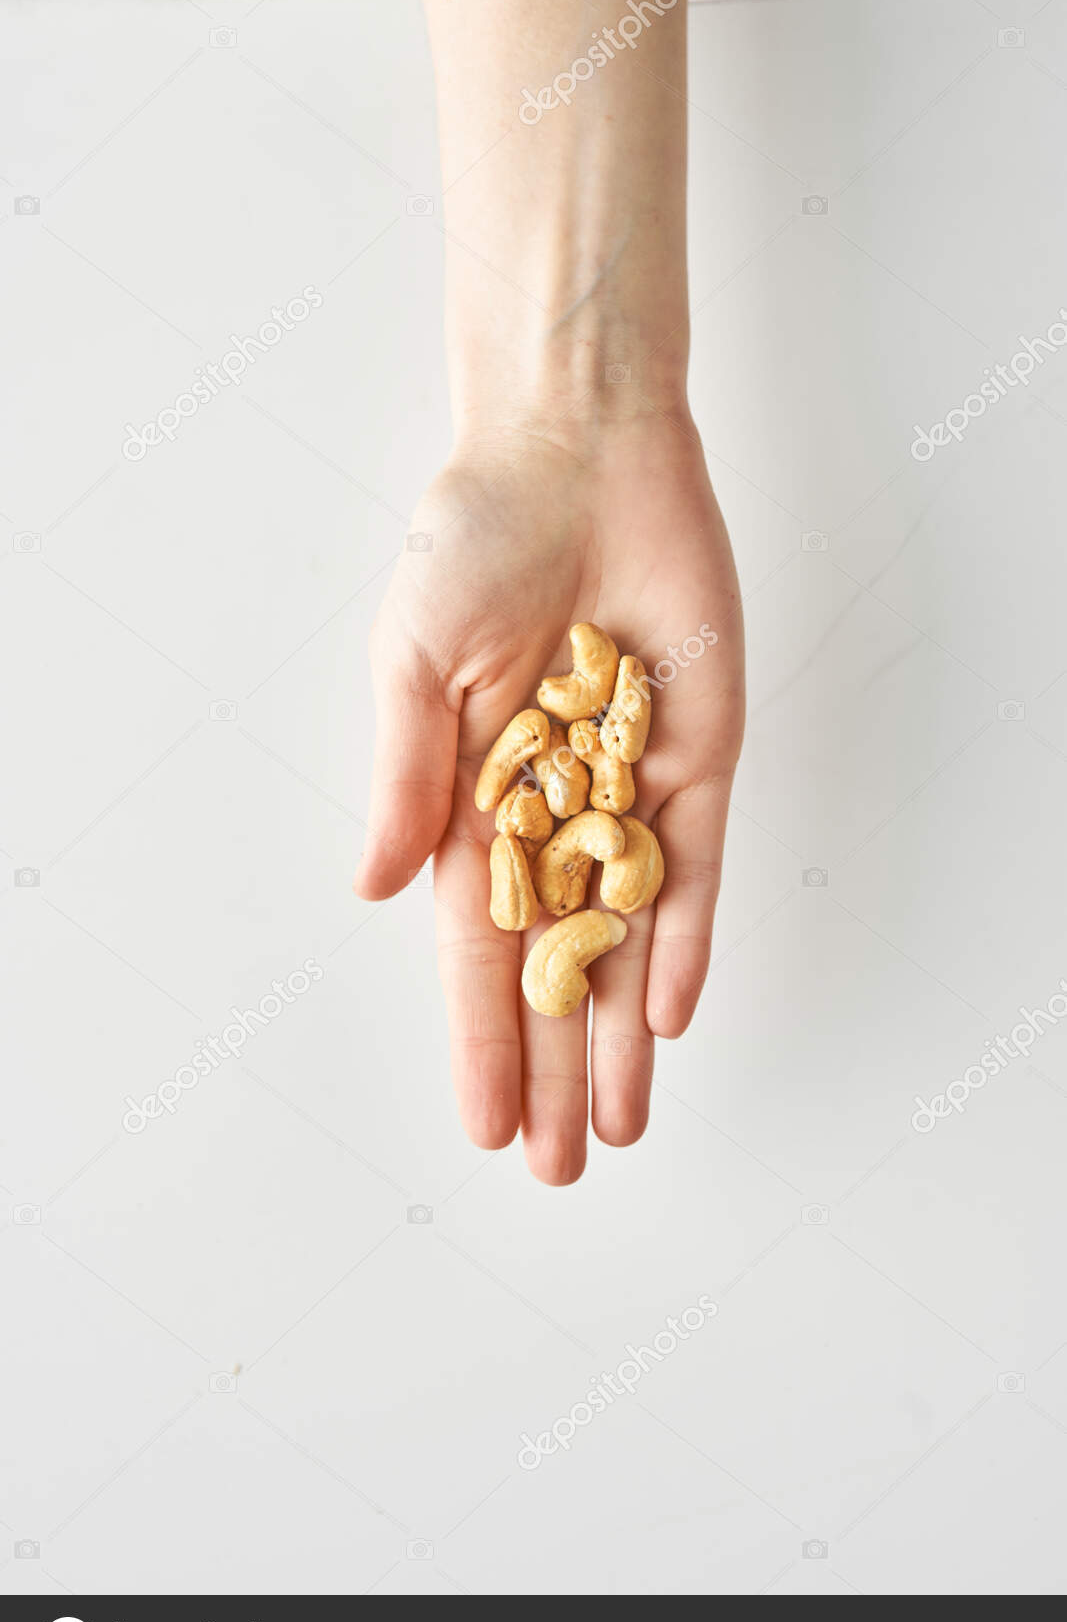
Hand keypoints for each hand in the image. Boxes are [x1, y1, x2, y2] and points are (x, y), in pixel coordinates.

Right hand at [354, 410, 744, 1183]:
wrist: (578, 455)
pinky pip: (694, 867)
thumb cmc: (474, 544)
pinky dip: (684, 937)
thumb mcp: (414, 662)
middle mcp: (552, 817)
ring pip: (629, 940)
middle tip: (557, 1166)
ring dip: (624, 1034)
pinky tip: (672, 1016)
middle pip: (556, 969)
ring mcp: (630, 794)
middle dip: (555, 1066)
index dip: (480, 1039)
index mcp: (470, 804)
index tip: (485, 1124)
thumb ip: (404, 776)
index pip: (475, 953)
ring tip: (618, 1127)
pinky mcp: (698, 758)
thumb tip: (372, 888)